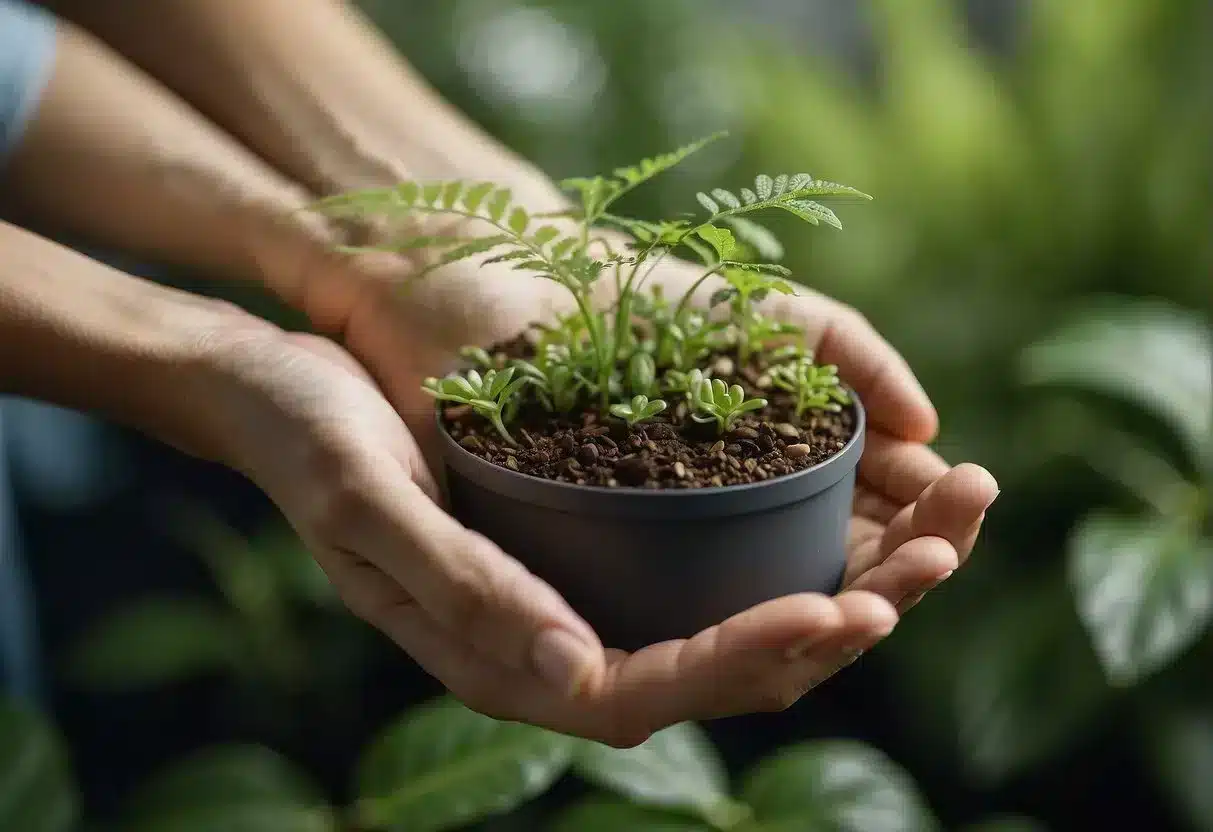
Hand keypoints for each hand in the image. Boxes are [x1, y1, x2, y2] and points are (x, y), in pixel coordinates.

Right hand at [267, 241, 995, 746]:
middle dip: (850, 610)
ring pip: (744, 611)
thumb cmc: (311, 438)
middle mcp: (558, 639)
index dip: (755, 658)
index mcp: (502, 654)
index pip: (652, 687)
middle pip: (727, 662)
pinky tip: (867, 488)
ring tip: (952, 513)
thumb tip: (575, 676)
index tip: (850, 610)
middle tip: (952, 545)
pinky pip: (721, 558)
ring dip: (855, 568)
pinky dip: (802, 530)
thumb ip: (465, 592)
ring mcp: (586, 592)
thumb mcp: (371, 503)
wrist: (277, 389)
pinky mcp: (604, 542)